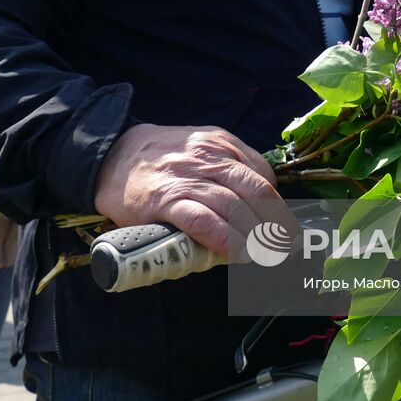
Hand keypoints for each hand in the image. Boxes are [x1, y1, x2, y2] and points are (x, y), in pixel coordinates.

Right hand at [93, 124, 289, 261]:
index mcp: (222, 143)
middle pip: (258, 192)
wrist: (110, 156)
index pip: (263, 175)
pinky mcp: (168, 201)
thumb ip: (227, 166)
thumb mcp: (199, 147)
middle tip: (289, 247)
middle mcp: (210, 157)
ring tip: (269, 257)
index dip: (278, 206)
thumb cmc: (160, 159)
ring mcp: (189, 179)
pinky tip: (240, 255)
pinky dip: (227, 241)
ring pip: (236, 208)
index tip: (285, 228)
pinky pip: (205, 222)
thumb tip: (257, 203)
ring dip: (258, 238)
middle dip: (279, 224)